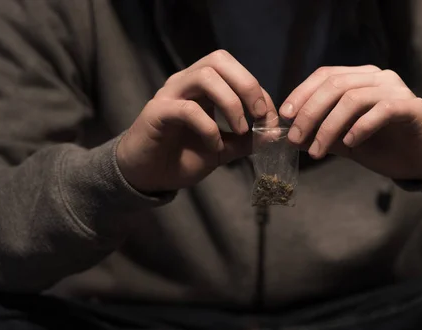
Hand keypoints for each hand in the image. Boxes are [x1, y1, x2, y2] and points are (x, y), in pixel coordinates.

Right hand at [117, 50, 272, 191]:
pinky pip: (187, 109)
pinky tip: (215, 147)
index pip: (235, 71)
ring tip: (240, 129)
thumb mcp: (222, 149)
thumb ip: (246, 140)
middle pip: (219, 60)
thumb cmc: (182, 158)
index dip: (258, 91)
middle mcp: (185, 83)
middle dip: (247, 84)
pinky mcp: (157, 113)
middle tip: (259, 114)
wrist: (147, 176)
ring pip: (205, 76)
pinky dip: (209, 127)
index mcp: (202, 87)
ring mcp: (170, 95)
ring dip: (231, 102)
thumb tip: (274, 133)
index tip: (270, 119)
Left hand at [279, 66, 421, 180]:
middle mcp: (377, 78)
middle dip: (310, 112)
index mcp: (360, 79)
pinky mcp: (412, 107)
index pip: (325, 75)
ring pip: (353, 98)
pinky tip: (350, 144)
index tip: (285, 116)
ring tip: (318, 151)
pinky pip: (381, 110)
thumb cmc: (384, 146)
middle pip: (335, 85)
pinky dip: (361, 126)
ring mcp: (396, 90)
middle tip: (296, 138)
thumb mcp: (345, 141)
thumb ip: (321, 134)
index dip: (301, 93)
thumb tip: (290, 136)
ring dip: (329, 126)